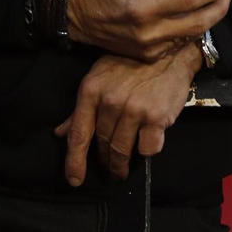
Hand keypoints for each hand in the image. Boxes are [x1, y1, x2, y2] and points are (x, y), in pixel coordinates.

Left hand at [54, 44, 203, 184]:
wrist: (171, 52)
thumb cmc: (132, 64)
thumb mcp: (101, 79)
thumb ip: (81, 108)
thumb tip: (60, 133)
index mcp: (91, 91)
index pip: (78, 134)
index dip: (74, 161)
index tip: (75, 179)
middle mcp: (110, 101)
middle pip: (102, 143)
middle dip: (104, 159)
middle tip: (109, 166)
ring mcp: (134, 109)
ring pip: (122, 149)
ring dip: (121, 164)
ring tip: (122, 169)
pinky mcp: (156, 116)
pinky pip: (148, 147)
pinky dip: (147, 151)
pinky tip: (148, 145)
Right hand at [67, 0, 229, 60]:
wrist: (75, 12)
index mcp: (144, 9)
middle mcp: (149, 33)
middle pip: (201, 22)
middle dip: (220, 6)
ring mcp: (149, 48)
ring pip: (193, 35)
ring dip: (209, 17)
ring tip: (214, 0)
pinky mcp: (147, 56)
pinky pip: (180, 43)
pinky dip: (192, 28)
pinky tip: (192, 14)